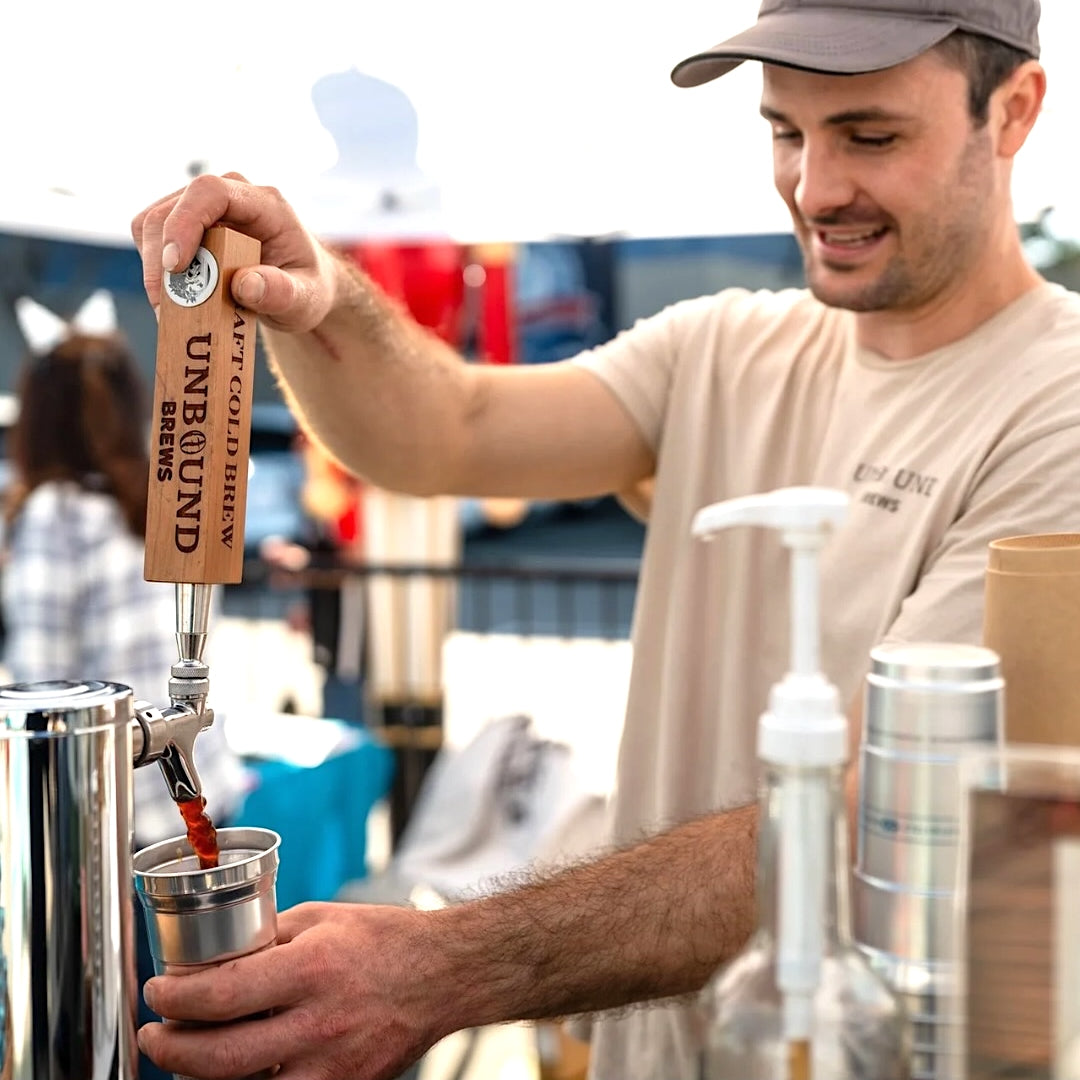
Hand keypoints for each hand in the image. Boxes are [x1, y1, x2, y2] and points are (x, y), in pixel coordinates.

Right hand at [131, 173, 340, 333]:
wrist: (301, 288)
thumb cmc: (307, 289)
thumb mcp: (307, 299)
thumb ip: (283, 293)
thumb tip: (245, 286)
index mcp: (264, 204)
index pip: (210, 191)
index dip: (185, 222)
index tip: (174, 265)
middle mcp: (230, 194)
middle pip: (171, 209)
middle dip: (158, 258)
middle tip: (166, 308)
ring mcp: (204, 208)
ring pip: (153, 224)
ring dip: (152, 268)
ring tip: (170, 311)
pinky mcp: (186, 225)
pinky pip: (152, 240)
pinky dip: (153, 271)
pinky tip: (172, 300)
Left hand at [138, 902, 453, 1079]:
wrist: (443, 975)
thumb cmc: (388, 940)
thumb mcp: (323, 918)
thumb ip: (271, 938)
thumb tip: (219, 957)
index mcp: (313, 968)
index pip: (222, 994)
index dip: (175, 998)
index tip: (158, 991)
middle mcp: (319, 1022)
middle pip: (221, 1057)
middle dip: (171, 1049)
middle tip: (156, 1033)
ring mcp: (332, 1066)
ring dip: (201, 1078)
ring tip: (186, 1057)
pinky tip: (235, 1073)